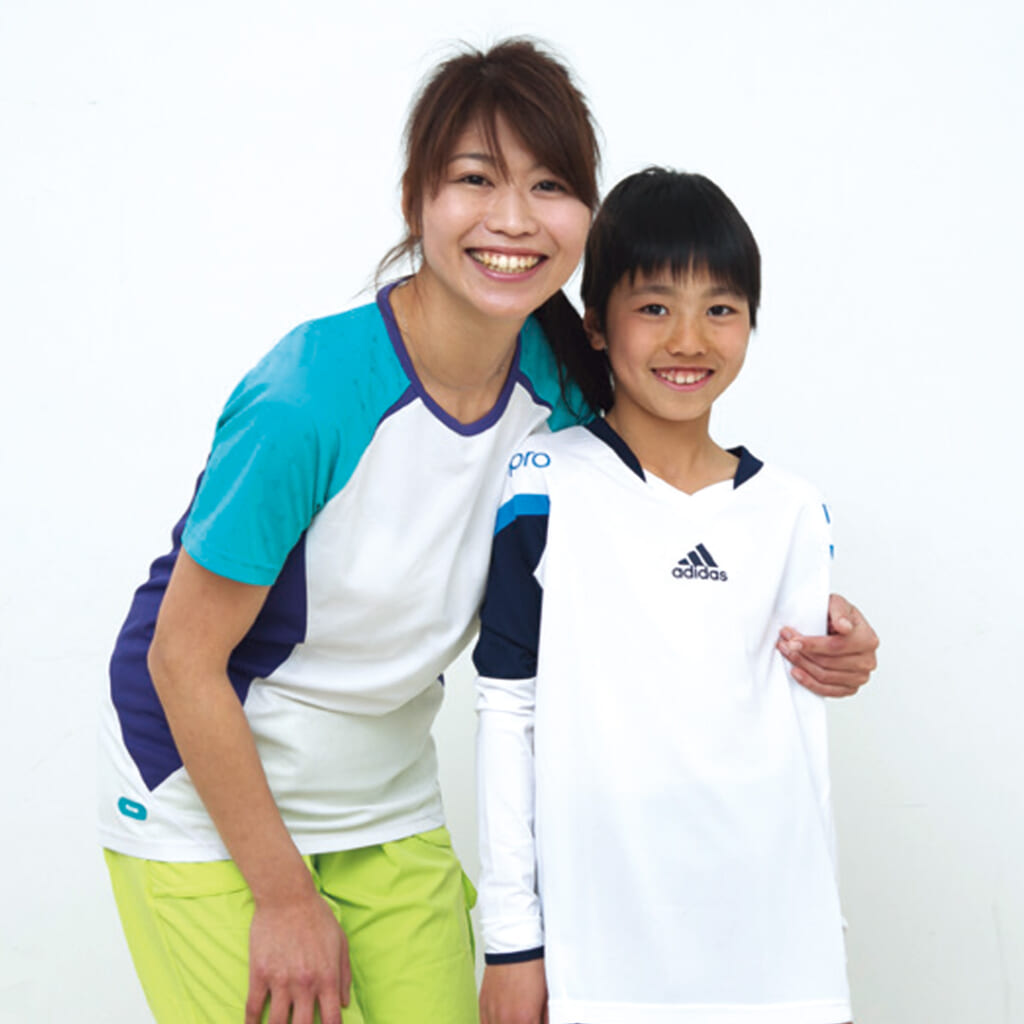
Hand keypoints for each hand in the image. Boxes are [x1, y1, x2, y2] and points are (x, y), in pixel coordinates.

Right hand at [245, 891, 351, 1023]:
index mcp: (327, 977)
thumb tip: (344, 1003)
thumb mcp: (340, 941)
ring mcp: (280, 981)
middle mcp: (305, 984)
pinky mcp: (259, 974)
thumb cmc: (317, 916)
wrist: (287, 896)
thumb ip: (344, 975)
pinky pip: (253, 1008)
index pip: (332, 1020)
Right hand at [480, 959, 547, 1023]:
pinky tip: (501, 1020)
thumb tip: (545, 1023)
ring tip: (514, 1018)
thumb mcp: (546, 997)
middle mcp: (505, 1020)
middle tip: (527, 1020)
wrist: (515, 946)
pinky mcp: (482, 1005)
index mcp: (524, 1019)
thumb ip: (544, 1018)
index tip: (535, 1021)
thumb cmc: (532, 967)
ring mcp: (492, 1013)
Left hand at [778, 593, 878, 697]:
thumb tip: (844, 627)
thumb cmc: (838, 616)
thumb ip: (839, 612)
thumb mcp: (837, 604)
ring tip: (787, 654)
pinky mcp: (850, 688)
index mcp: (868, 639)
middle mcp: (867, 660)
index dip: (812, 644)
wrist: (841, 628)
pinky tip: (797, 672)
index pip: (836, 645)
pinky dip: (809, 682)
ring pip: (825, 676)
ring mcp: (860, 677)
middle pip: (828, 662)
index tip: (793, 641)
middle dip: (802, 654)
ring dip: (802, 666)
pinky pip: (828, 691)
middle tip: (784, 644)